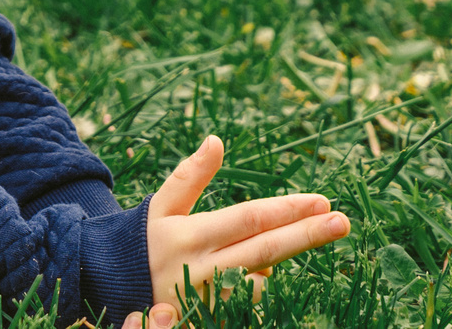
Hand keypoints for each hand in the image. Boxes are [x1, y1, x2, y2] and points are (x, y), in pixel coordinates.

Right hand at [120, 134, 349, 326]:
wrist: (110, 291)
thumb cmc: (142, 242)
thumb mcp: (160, 206)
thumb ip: (189, 175)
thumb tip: (216, 141)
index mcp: (192, 236)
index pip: (251, 219)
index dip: (288, 210)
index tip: (322, 201)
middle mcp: (204, 269)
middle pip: (267, 250)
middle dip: (308, 235)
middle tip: (342, 221)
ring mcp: (210, 301)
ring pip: (261, 280)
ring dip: (274, 261)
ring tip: (262, 245)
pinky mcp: (211, 320)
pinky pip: (248, 302)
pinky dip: (256, 283)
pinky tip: (251, 271)